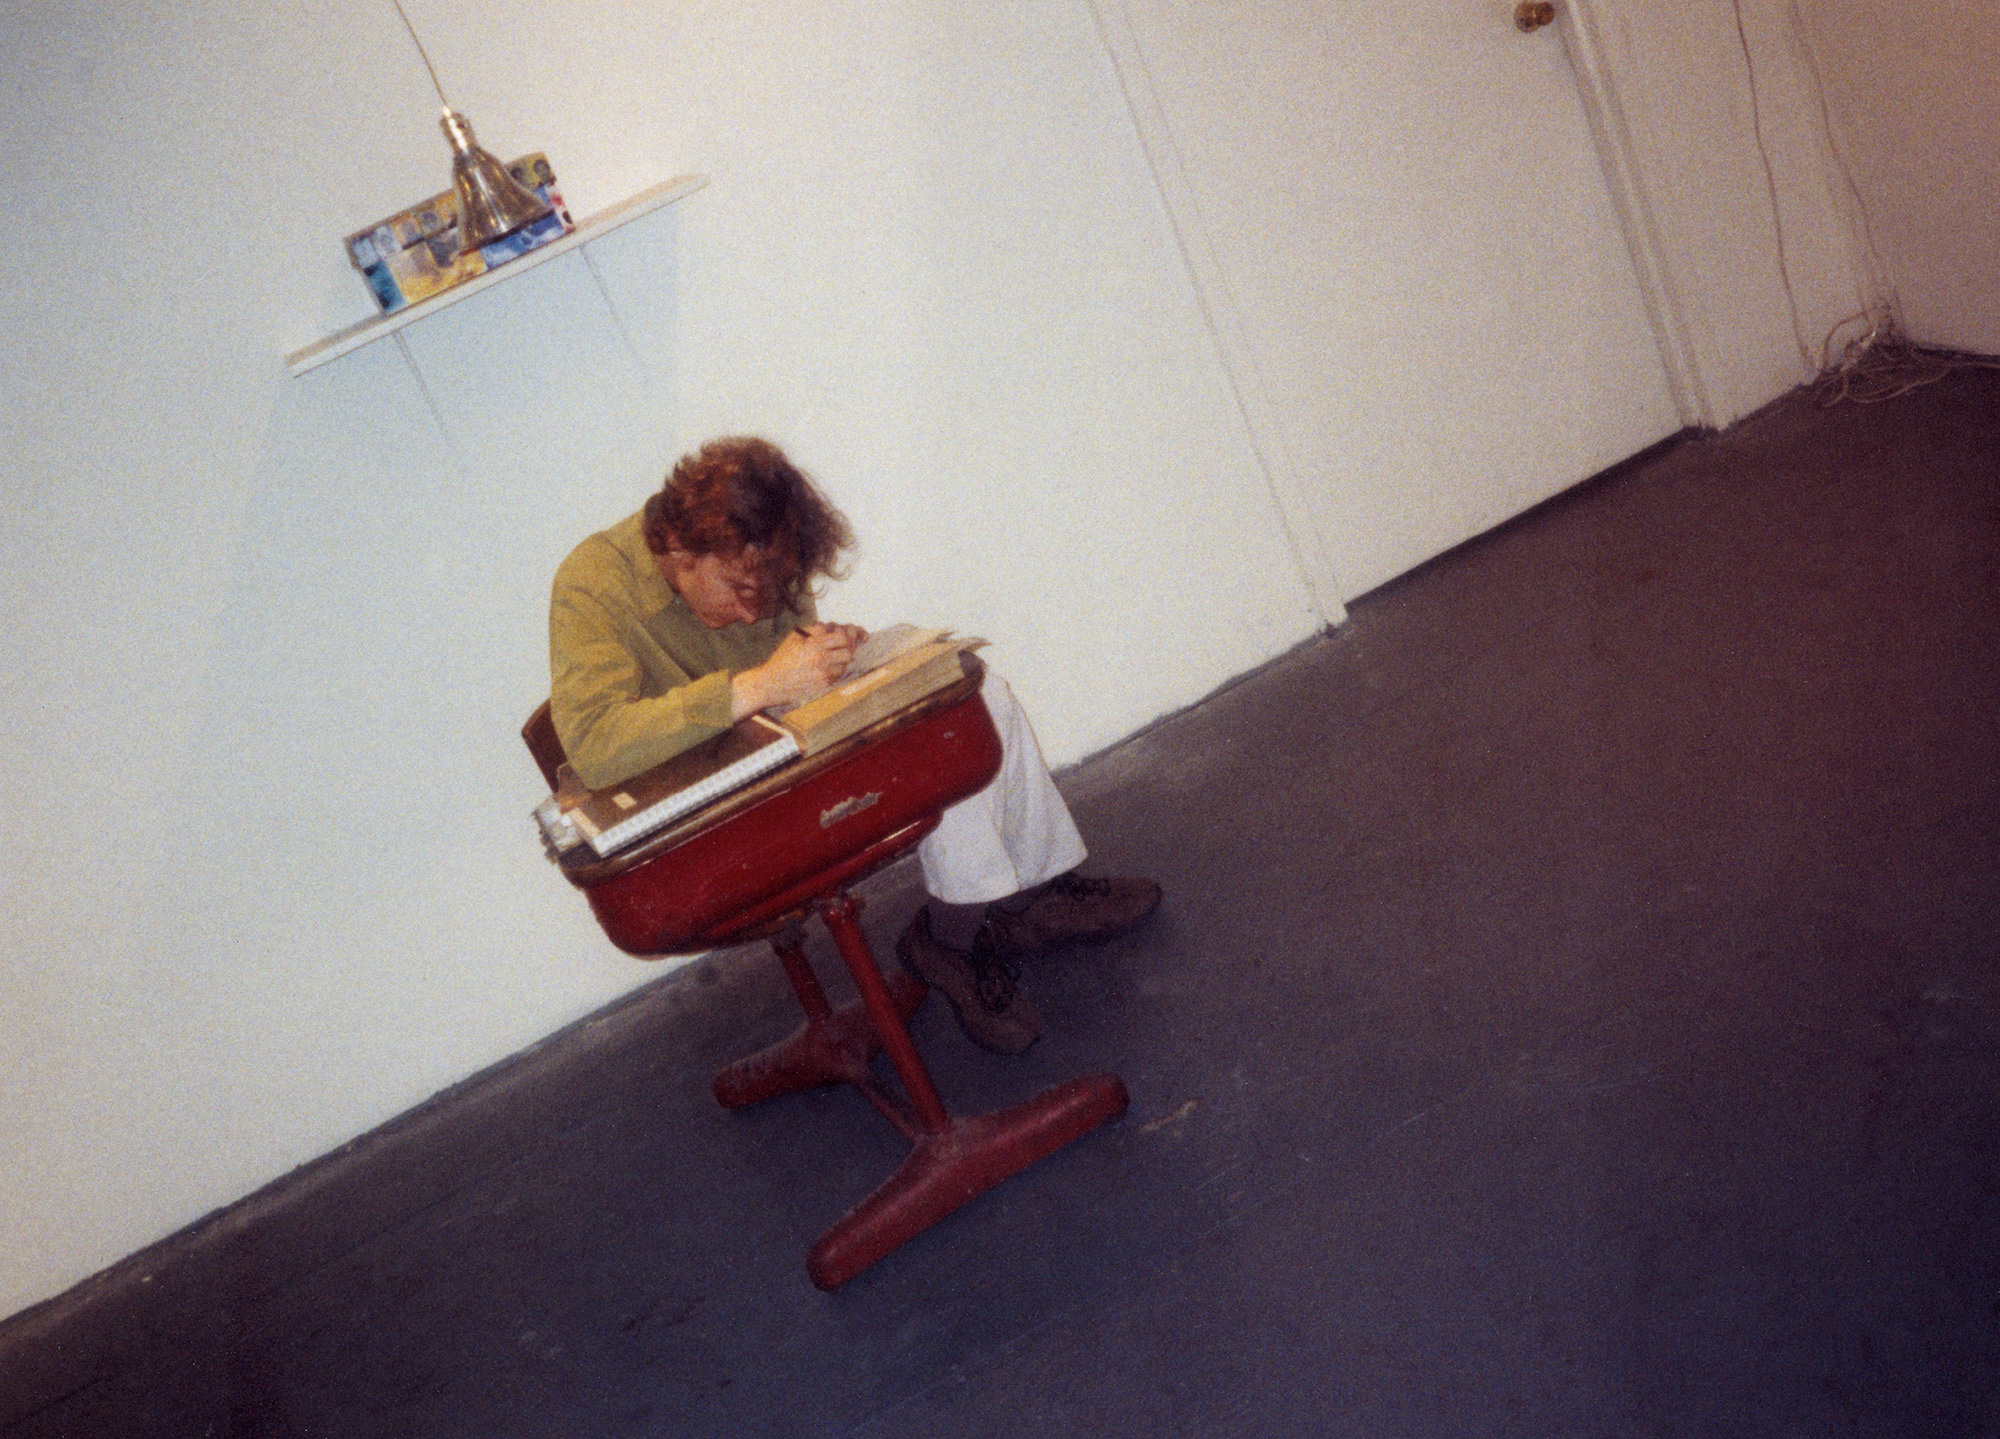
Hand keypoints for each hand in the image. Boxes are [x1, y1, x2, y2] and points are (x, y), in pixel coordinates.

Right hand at [732, 622, 869, 714]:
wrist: (773, 682)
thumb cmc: (783, 657)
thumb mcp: (795, 636)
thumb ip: (815, 629)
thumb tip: (833, 627)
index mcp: (815, 644)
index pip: (843, 636)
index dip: (848, 633)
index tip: (848, 633)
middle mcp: (821, 660)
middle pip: (849, 651)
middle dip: (848, 646)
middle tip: (846, 644)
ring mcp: (824, 674)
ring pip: (845, 664)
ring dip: (842, 659)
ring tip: (833, 655)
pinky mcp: (824, 685)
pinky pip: (839, 675)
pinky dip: (836, 669)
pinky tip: (827, 666)